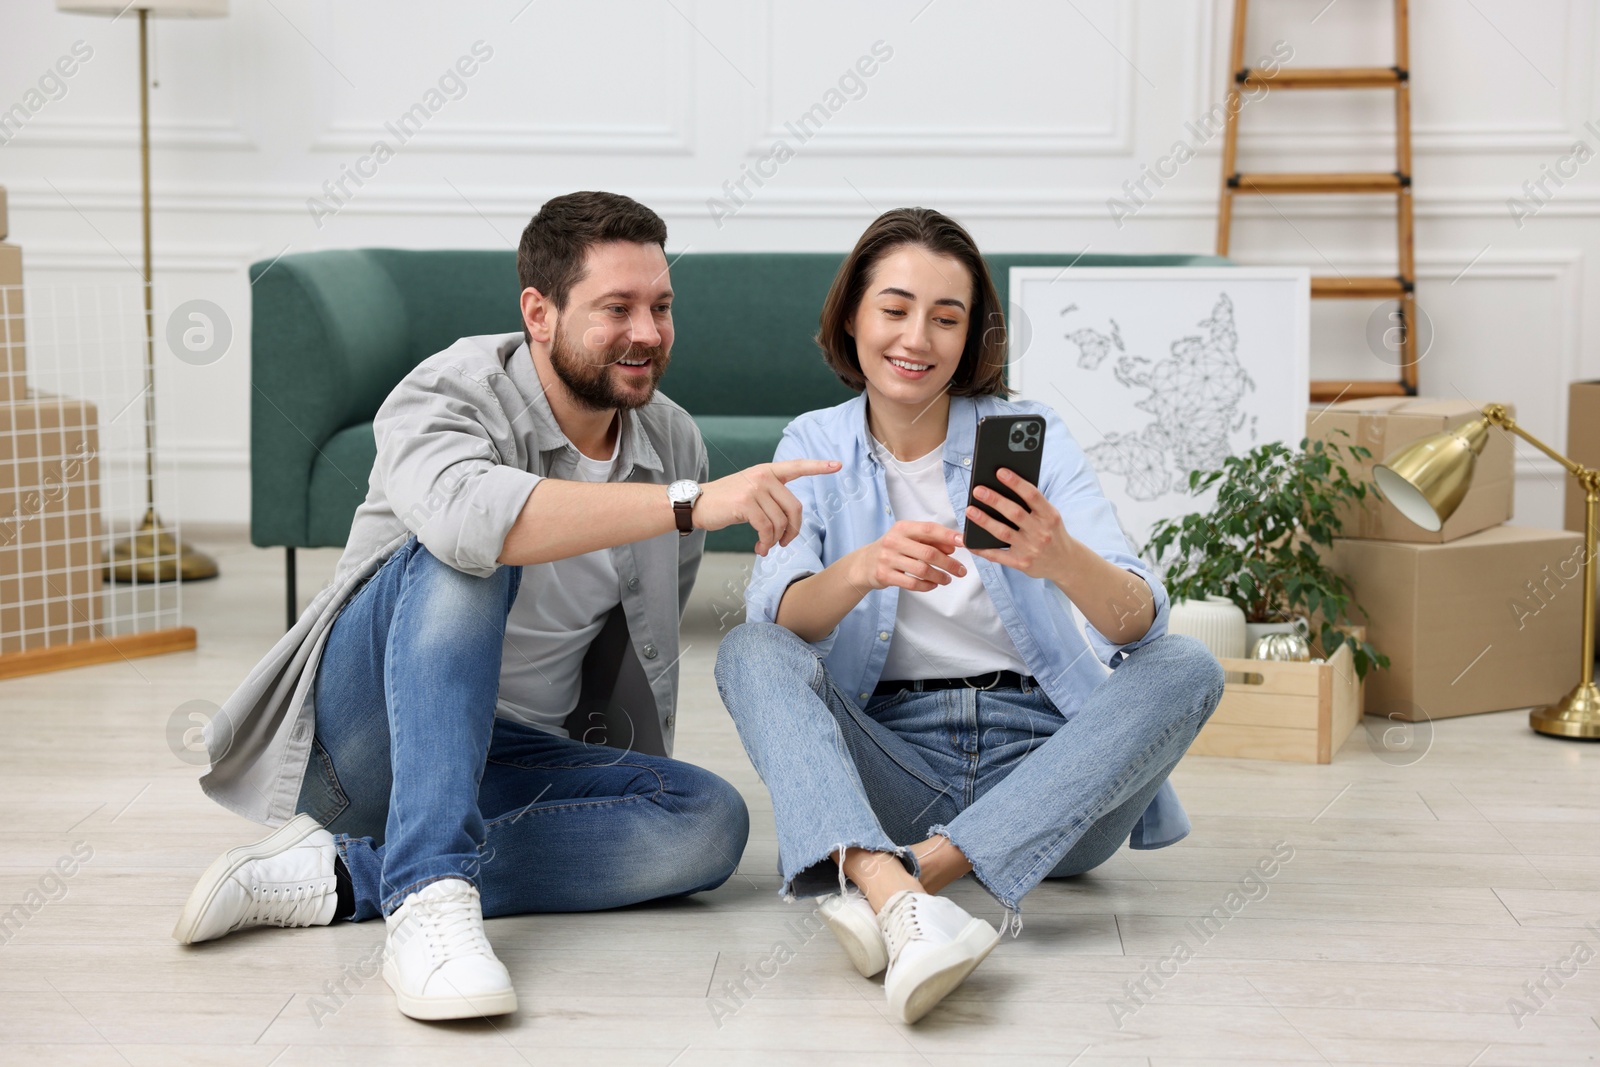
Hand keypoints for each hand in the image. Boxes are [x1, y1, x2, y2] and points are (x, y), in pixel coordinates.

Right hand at [694, 458, 840, 555]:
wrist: (696, 504)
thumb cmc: (726, 502)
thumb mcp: (750, 490)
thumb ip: (771, 495)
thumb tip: (789, 521)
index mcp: (768, 471)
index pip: (798, 466)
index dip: (819, 466)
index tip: (838, 465)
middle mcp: (763, 475)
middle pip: (794, 508)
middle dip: (793, 531)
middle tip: (785, 543)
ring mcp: (754, 488)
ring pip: (780, 522)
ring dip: (775, 540)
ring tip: (765, 547)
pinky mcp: (745, 503)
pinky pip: (766, 529)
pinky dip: (765, 543)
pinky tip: (759, 548)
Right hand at [846, 521, 965, 592]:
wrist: (864, 563)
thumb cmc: (892, 549)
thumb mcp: (908, 538)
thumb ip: (930, 540)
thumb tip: (953, 546)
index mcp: (902, 528)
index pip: (929, 529)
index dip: (947, 536)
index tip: (963, 542)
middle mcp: (894, 541)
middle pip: (929, 553)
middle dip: (949, 563)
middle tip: (961, 570)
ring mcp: (888, 559)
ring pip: (922, 570)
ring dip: (939, 576)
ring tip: (948, 579)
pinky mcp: (884, 575)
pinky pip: (911, 583)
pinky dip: (926, 585)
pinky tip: (933, 584)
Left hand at [965, 468, 1073, 581]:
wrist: (1066, 562)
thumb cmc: (1052, 532)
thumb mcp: (1049, 516)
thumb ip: (1033, 504)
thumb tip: (1003, 486)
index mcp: (1050, 516)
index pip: (1032, 495)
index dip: (1016, 482)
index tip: (1000, 471)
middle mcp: (1041, 532)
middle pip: (1015, 513)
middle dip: (995, 500)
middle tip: (978, 490)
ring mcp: (1031, 549)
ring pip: (1003, 533)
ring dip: (985, 521)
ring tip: (970, 510)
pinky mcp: (1021, 563)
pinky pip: (997, 555)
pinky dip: (981, 549)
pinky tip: (968, 541)